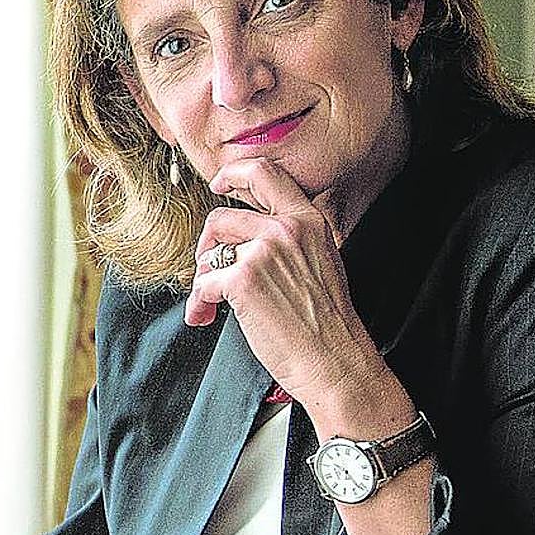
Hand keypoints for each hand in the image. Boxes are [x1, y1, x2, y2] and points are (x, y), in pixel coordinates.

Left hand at [185, 157, 390, 410]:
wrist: (335, 361)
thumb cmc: (328, 324)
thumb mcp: (323, 262)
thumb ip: (293, 239)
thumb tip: (252, 235)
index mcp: (308, 221)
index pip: (265, 173)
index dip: (234, 174)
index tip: (220, 183)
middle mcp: (285, 230)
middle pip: (223, 216)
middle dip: (207, 243)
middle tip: (206, 262)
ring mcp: (263, 252)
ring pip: (209, 251)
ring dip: (201, 278)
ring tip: (207, 302)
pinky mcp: (242, 280)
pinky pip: (203, 284)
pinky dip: (199, 304)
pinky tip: (205, 316)